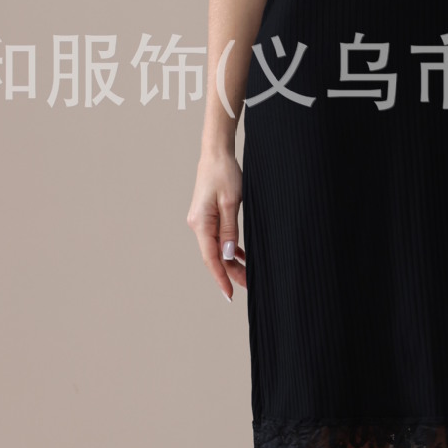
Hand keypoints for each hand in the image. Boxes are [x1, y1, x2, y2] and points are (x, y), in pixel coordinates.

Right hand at [186, 149, 246, 299]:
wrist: (216, 154)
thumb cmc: (224, 173)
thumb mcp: (232, 202)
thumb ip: (230, 230)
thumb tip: (229, 256)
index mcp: (201, 223)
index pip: (211, 258)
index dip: (221, 277)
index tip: (229, 294)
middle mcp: (197, 224)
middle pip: (214, 256)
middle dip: (230, 273)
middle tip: (249, 286)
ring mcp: (201, 221)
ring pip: (217, 248)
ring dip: (232, 262)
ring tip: (248, 276)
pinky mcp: (207, 217)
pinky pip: (218, 238)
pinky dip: (230, 249)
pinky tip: (241, 257)